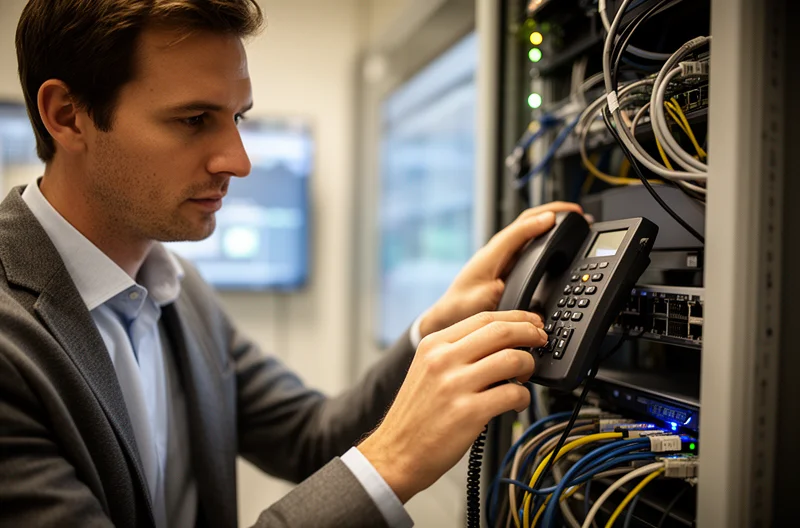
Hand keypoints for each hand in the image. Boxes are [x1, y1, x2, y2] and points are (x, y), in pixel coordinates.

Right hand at [358, 310, 546, 502]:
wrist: (396, 452)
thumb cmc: (416, 415)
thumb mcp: (425, 369)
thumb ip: (456, 351)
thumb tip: (500, 340)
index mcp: (433, 345)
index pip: (484, 318)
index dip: (516, 318)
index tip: (531, 323)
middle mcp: (443, 360)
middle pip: (501, 332)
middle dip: (531, 334)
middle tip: (541, 341)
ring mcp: (456, 385)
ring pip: (513, 359)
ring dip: (529, 366)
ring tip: (525, 377)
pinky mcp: (469, 412)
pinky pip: (513, 393)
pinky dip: (523, 397)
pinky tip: (516, 403)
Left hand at [418, 202, 583, 339]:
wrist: (446, 317)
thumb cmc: (459, 308)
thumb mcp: (482, 300)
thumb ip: (502, 287)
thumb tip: (529, 286)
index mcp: (492, 254)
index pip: (521, 227)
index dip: (544, 219)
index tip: (566, 216)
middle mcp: (497, 250)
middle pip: (528, 221)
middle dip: (554, 213)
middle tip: (578, 214)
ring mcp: (502, 256)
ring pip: (529, 229)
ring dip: (551, 222)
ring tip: (573, 221)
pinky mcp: (505, 265)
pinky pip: (528, 243)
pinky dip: (545, 236)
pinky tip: (556, 240)